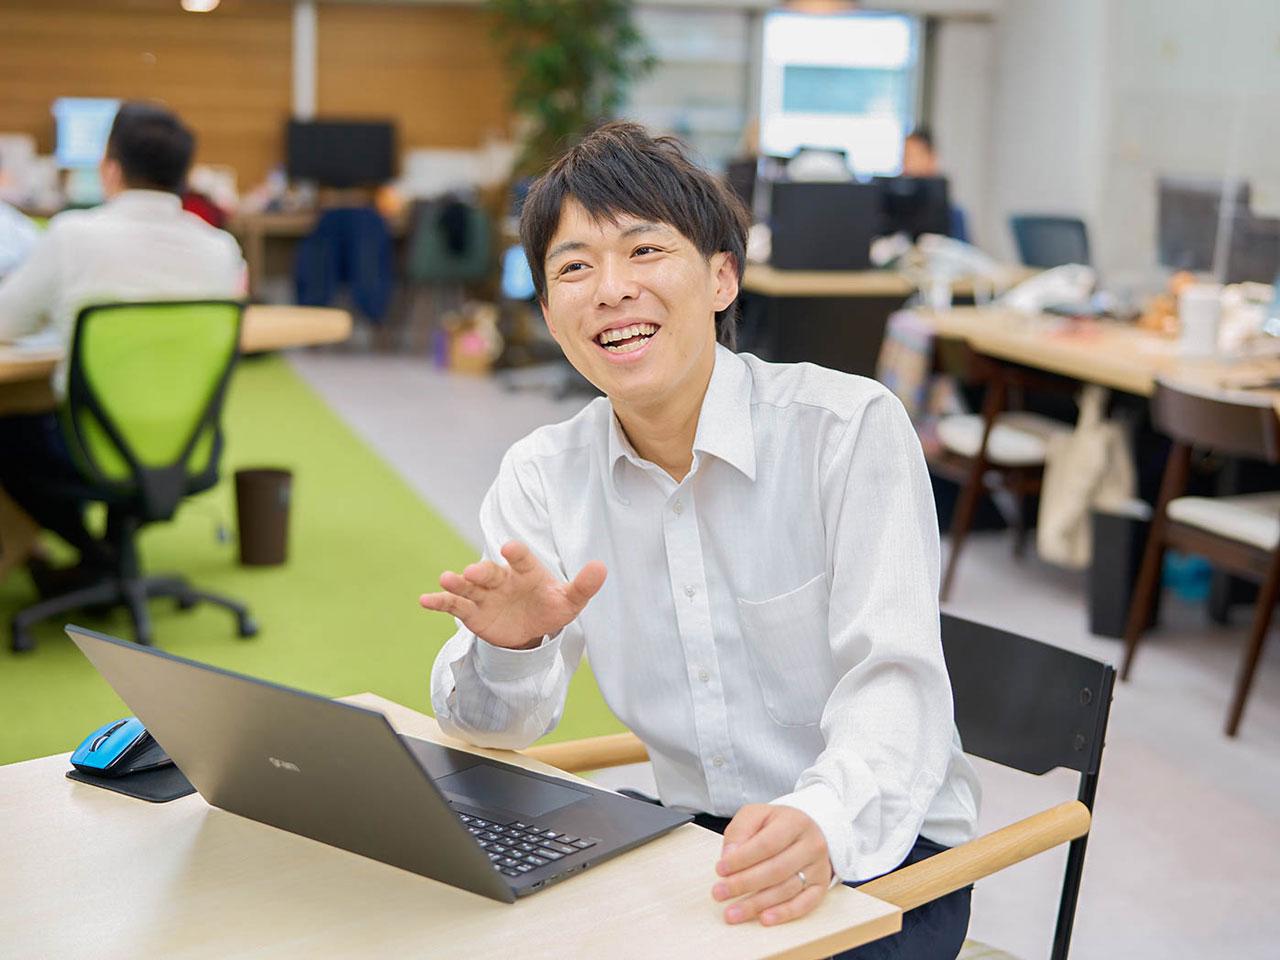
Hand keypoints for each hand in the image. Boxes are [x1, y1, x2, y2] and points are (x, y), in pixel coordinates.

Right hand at [419, 541, 605, 649]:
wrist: (531, 629)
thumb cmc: (550, 607)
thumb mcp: (569, 601)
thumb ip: (583, 586)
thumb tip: (602, 567)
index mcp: (526, 571)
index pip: (522, 558)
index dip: (516, 553)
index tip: (510, 549)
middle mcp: (502, 579)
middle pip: (490, 572)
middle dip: (481, 571)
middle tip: (473, 572)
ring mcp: (484, 594)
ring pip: (468, 586)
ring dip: (456, 582)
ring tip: (445, 580)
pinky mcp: (471, 612)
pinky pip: (453, 605)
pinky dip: (439, 602)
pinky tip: (424, 600)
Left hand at [712, 805, 833, 925]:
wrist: (804, 831)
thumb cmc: (775, 825)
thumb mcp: (755, 816)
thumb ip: (739, 831)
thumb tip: (729, 856)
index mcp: (794, 822)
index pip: (766, 844)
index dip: (741, 859)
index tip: (720, 870)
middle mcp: (811, 845)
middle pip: (776, 869)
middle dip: (744, 884)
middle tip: (719, 893)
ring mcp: (819, 867)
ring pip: (787, 889)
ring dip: (757, 904)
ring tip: (732, 912)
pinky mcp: (821, 887)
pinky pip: (804, 905)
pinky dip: (783, 914)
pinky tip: (763, 919)